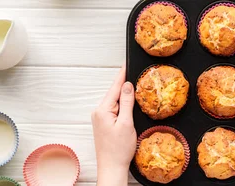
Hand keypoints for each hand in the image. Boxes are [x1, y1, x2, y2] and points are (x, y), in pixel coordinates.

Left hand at [91, 66, 136, 185]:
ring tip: (135, 85)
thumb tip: (127, 85)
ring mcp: (100, 118)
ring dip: (124, 94)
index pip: (115, 87)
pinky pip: (114, 108)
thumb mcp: (126, 123)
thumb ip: (126, 102)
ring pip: (114, 101)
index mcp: (103, 110)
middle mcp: (98, 112)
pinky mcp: (103, 123)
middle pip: (114, 93)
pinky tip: (129, 103)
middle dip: (125, 83)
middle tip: (136, 73)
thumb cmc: (119, 150)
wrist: (112, 167)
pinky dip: (122, 104)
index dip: (122, 74)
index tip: (126, 63)